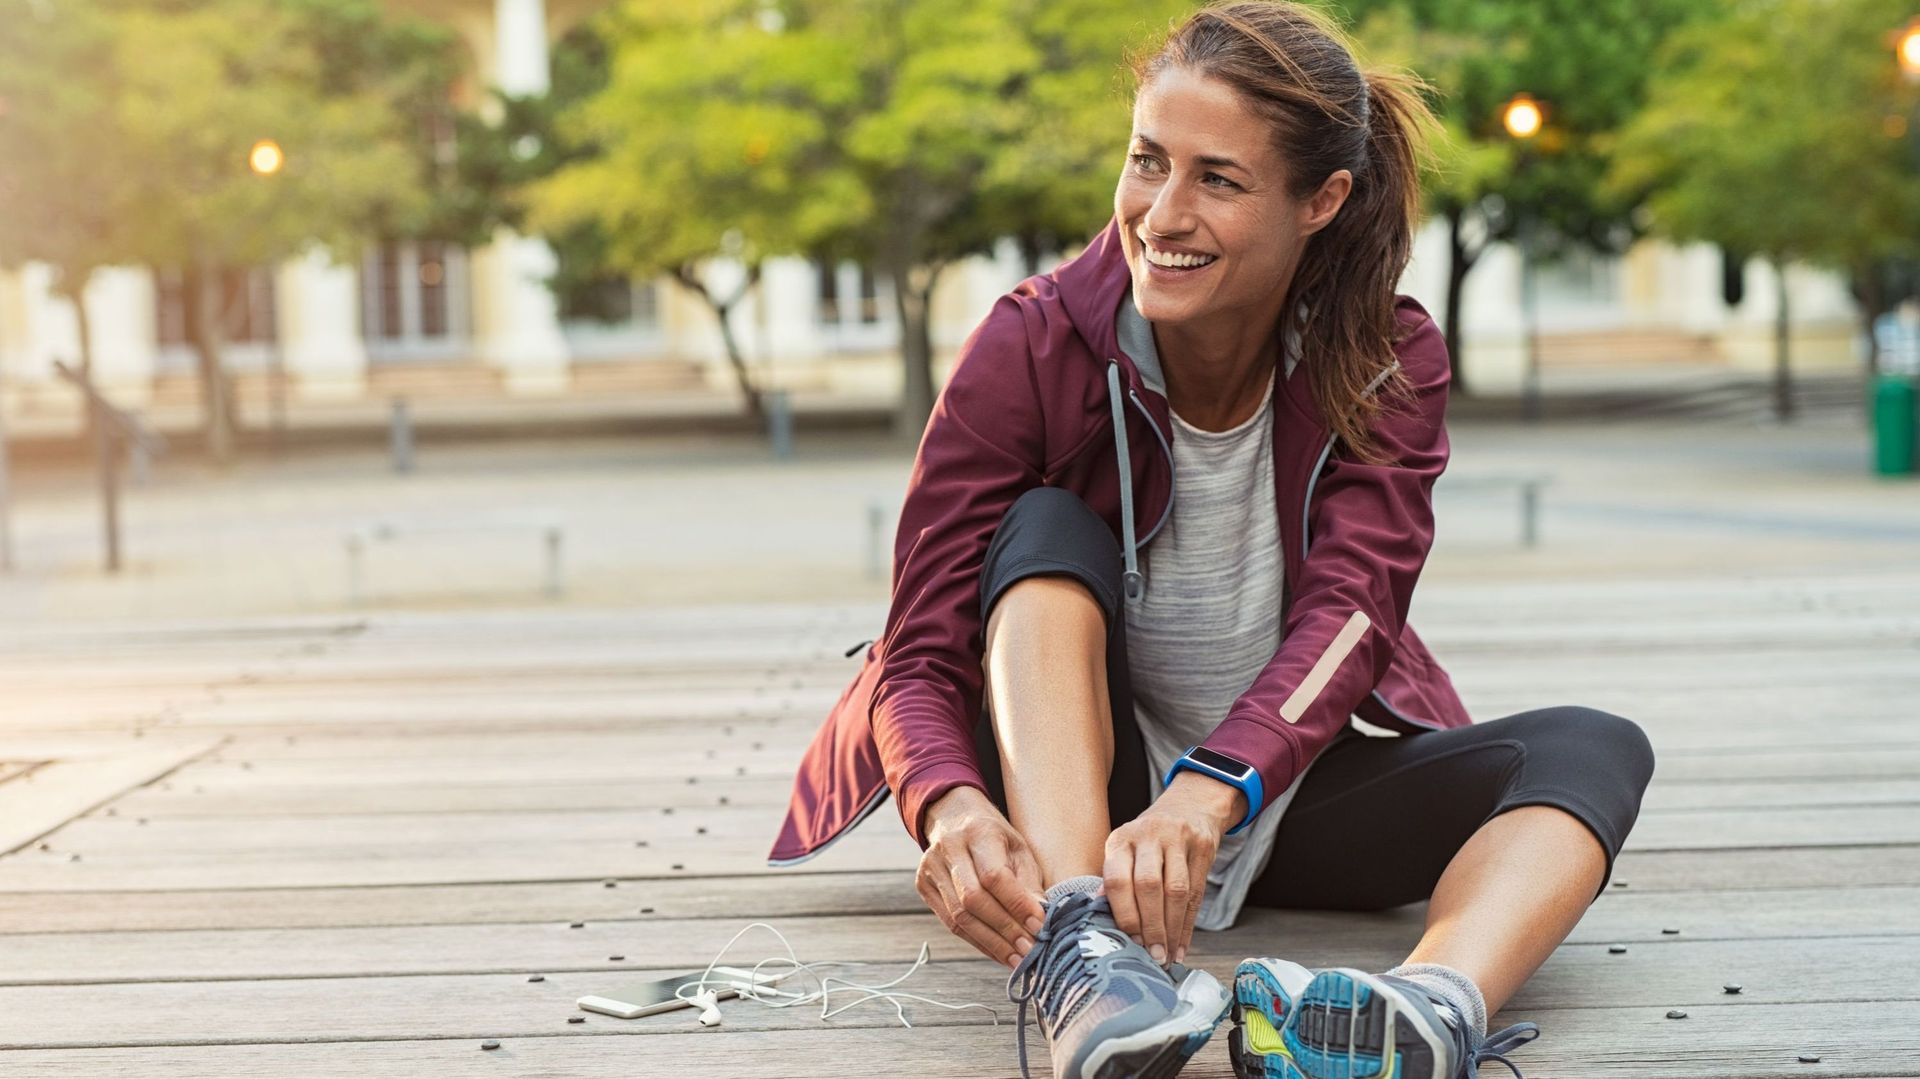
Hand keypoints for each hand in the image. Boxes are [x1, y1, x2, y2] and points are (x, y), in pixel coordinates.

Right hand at [915, 786, 1048, 969]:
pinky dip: (977, 941)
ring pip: (959, 916)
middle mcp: (949, 848)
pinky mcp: (924, 885)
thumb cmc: (995, 836)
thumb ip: (1029, 882)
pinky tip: (998, 952)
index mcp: (977, 831)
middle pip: (973, 900)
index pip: (994, 875)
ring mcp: (931, 868)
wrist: (954, 817)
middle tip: (1030, 951)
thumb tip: (1041, 919)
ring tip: (1017, 959)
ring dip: (991, 943)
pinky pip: (950, 922)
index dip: (1017, 905)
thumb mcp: (1019, 848)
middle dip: (1005, 930)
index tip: (1039, 926)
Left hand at [1101, 772, 1240, 965]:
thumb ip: (1114, 881)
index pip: (1118, 880)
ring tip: (1166, 956)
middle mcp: (1147, 835)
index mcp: (1121, 840)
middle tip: (1152, 956)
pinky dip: (1188, 925)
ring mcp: (1178, 838)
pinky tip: (1182, 946)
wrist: (1188, 807)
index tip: (1129, 943)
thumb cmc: (1149, 841)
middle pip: (1149, 886)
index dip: (1124, 915)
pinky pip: (1197, 892)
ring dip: (1171, 929)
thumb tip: (1097, 915)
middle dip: (1151, 927)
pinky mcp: (1203, 846)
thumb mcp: (1126, 851)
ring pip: (1176, 891)